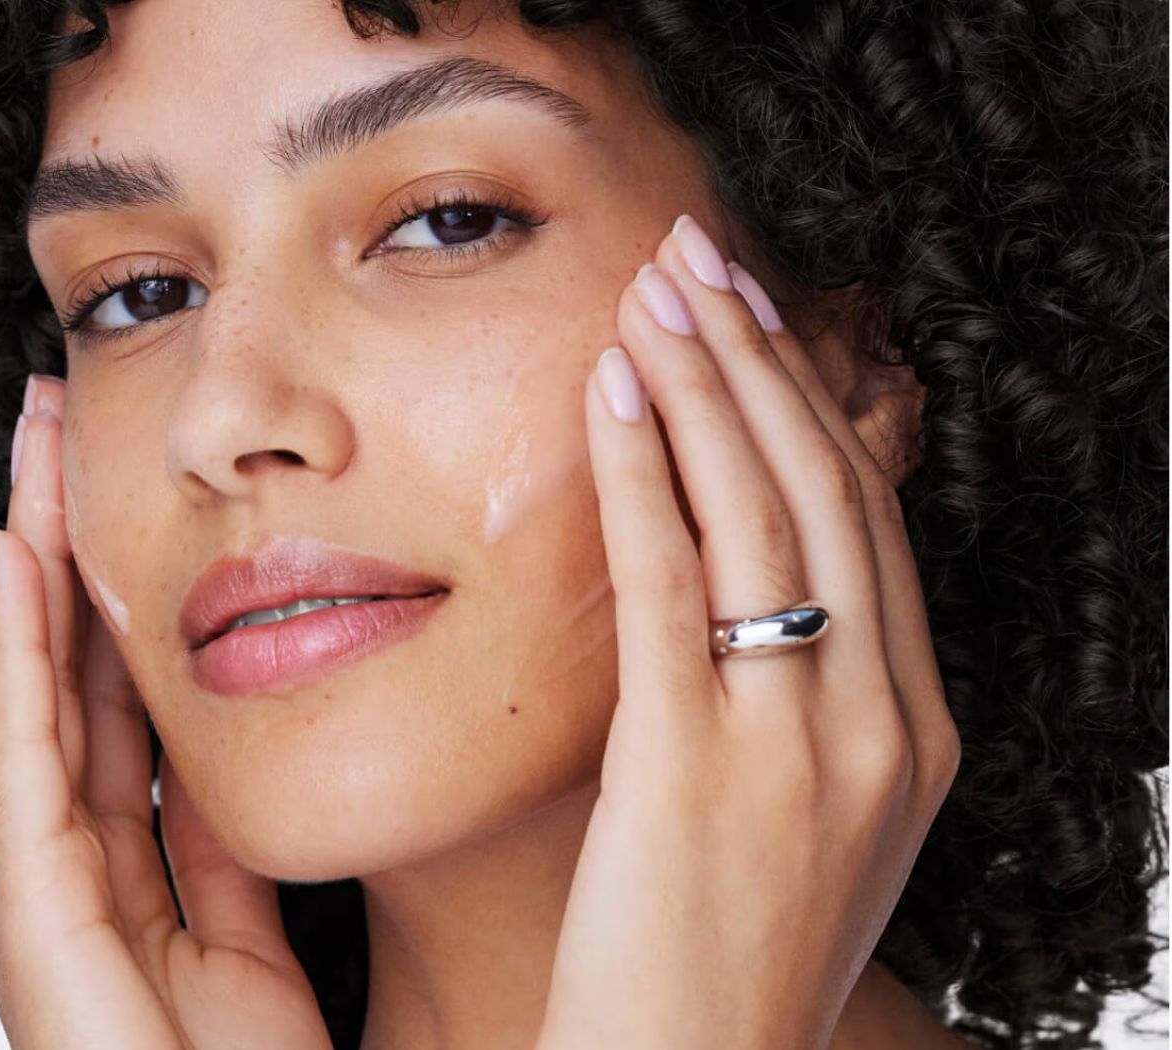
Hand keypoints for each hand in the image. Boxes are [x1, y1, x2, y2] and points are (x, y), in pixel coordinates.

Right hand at [0, 377, 330, 1049]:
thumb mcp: (254, 931)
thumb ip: (230, 846)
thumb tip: (235, 759)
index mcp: (132, 867)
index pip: (121, 704)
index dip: (118, 601)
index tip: (128, 498)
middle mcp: (70, 864)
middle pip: (70, 677)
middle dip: (64, 553)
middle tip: (65, 434)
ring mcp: (37, 883)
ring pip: (40, 690)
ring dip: (37, 566)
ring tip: (39, 454)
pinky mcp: (27, 908)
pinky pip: (28, 751)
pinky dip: (20, 650)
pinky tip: (16, 556)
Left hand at [535, 215, 961, 1049]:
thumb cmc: (729, 948)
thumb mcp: (811, 817)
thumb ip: (806, 701)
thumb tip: (748, 583)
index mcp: (914, 731)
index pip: (867, 523)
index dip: (809, 404)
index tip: (754, 320)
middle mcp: (878, 722)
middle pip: (825, 491)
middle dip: (761, 359)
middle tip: (702, 260)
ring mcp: (800, 743)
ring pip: (763, 514)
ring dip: (707, 384)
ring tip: (658, 289)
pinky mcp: (697, 763)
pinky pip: (673, 582)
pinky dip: (645, 471)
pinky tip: (612, 390)